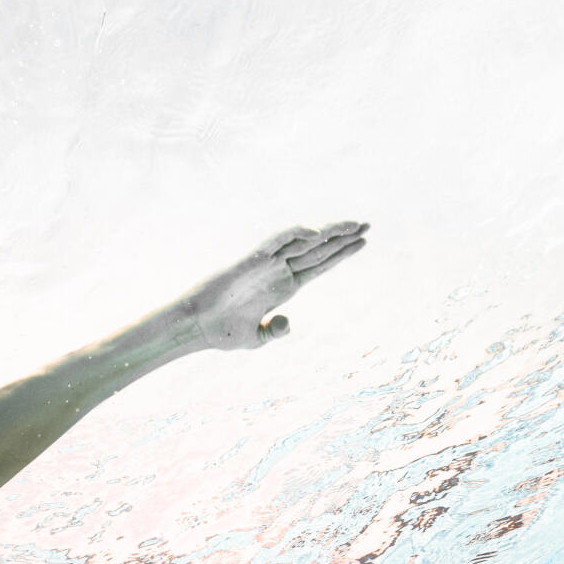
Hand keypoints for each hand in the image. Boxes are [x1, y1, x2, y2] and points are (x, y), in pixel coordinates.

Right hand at [188, 221, 368, 350]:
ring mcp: (266, 265)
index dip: (341, 255)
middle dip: (343, 238)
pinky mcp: (252, 262)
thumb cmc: (223, 333)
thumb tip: (289, 323)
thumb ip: (276, 331)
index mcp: (283, 288)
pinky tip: (316, 234)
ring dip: (329, 234)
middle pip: (318, 251)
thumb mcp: (257, 338)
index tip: (362, 242)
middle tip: (367, 225)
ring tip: (354, 224)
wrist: (197, 327)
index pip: (319, 266)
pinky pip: (276, 244)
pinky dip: (294, 236)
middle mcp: (278, 272)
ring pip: (303, 244)